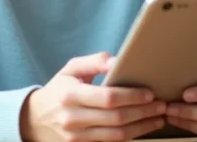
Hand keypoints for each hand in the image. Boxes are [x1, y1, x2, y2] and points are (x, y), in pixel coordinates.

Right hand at [20, 52, 166, 141]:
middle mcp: (72, 119)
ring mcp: (76, 137)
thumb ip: (94, 61)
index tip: (150, 93)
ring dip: (142, 127)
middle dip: (143, 112)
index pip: (108, 98)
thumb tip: (117, 60)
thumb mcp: (71, 69)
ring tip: (158, 118)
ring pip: (117, 135)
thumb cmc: (59, 89)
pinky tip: (142, 127)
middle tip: (161, 106)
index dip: (132, 96)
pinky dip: (130, 136)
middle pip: (116, 118)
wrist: (35, 119)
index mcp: (70, 95)